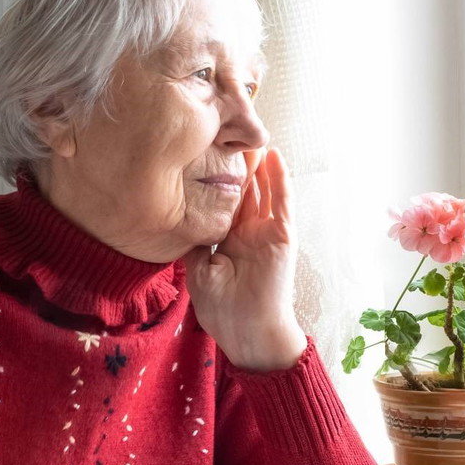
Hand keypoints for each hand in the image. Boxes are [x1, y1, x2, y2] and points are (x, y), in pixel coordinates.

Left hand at [184, 148, 306, 371]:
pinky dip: (279, 179)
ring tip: (249, 133)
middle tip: (227, 131)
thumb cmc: (223, 311)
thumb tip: (182, 222)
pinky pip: (281, 202)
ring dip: (257, 163)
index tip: (203, 152)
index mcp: (228, 241)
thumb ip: (194, 245)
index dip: (214, 178)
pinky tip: (274, 155)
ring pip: (262, 189)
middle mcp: (248, 232)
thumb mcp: (197, 273)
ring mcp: (266, 232)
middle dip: (236, 163)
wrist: (248, 334)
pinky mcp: (282, 236)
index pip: (222, 202)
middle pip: (242, 189)